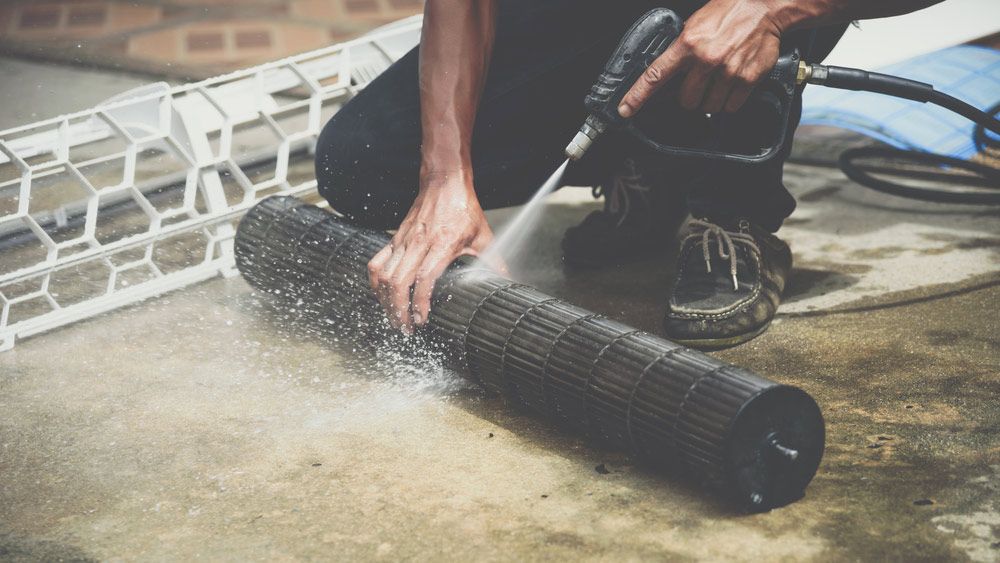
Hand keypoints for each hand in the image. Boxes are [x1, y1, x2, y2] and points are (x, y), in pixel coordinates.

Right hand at [367, 170, 506, 333]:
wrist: (444, 182)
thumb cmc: (463, 208)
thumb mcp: (484, 236)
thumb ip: (495, 263)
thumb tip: (509, 282)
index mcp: (442, 244)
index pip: (424, 278)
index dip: (420, 303)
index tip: (422, 319)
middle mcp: (419, 244)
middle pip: (398, 281)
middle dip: (399, 310)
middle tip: (406, 327)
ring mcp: (403, 241)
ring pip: (384, 275)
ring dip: (386, 300)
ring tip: (394, 316)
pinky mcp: (394, 239)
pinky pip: (376, 263)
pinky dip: (375, 283)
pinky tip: (382, 295)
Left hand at [618, 0, 783, 116]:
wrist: (763, 6)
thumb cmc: (728, 13)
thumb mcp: (694, 25)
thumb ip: (680, 50)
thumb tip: (667, 74)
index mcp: (688, 44)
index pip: (655, 75)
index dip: (637, 96)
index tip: (625, 110)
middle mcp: (706, 59)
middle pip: (686, 101)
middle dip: (690, 96)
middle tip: (699, 82)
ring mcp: (727, 71)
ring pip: (708, 107)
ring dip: (711, 100)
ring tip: (718, 79)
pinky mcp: (747, 79)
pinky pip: (730, 106)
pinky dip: (729, 101)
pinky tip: (732, 83)